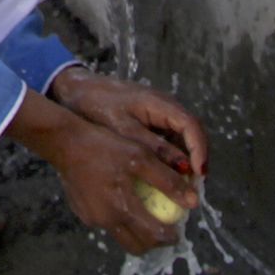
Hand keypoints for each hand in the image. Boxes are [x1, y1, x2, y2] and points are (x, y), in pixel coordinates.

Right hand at [6, 90, 194, 253]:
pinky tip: (121, 199)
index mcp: (122, 209)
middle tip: (164, 226)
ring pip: (121, 236)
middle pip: (137, 246)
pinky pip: (106, 224)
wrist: (63, 142)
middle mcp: (105, 220)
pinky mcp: (81, 212)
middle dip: (155, 241)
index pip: (154, 237)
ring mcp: (91, 218)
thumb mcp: (140, 157)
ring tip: (145, 211)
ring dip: (137, 231)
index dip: (171, 236)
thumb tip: (193, 202)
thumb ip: (167, 181)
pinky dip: (119, 219)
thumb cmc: (103, 146)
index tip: (179, 228)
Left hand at [52, 67, 210, 180]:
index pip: (191, 125)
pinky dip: (172, 156)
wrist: (74, 90)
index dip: (200, 150)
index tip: (200, 173)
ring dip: (186, 159)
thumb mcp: (123, 129)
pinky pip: (169, 138)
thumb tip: (183, 167)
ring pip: (182, 137)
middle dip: (197, 158)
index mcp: (159, 103)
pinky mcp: (151, 120)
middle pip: (192, 132)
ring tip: (185, 185)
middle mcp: (165, 106)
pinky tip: (167, 175)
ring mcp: (159, 112)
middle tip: (195, 185)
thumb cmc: (95, 105)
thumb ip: (153, 147)